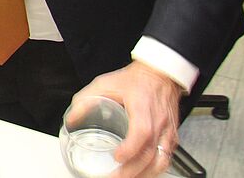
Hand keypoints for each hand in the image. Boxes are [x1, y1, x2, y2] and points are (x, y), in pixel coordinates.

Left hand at [74, 61, 181, 176]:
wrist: (160, 75)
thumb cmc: (135, 80)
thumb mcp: (105, 83)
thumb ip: (86, 100)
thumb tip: (72, 118)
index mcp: (142, 106)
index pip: (142, 131)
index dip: (130, 148)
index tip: (117, 157)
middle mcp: (158, 121)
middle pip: (150, 153)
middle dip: (132, 170)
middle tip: (114, 177)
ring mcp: (167, 130)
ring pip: (161, 160)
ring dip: (144, 174)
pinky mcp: (171, 136)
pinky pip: (167, 158)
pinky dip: (155, 170)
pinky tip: (142, 174)